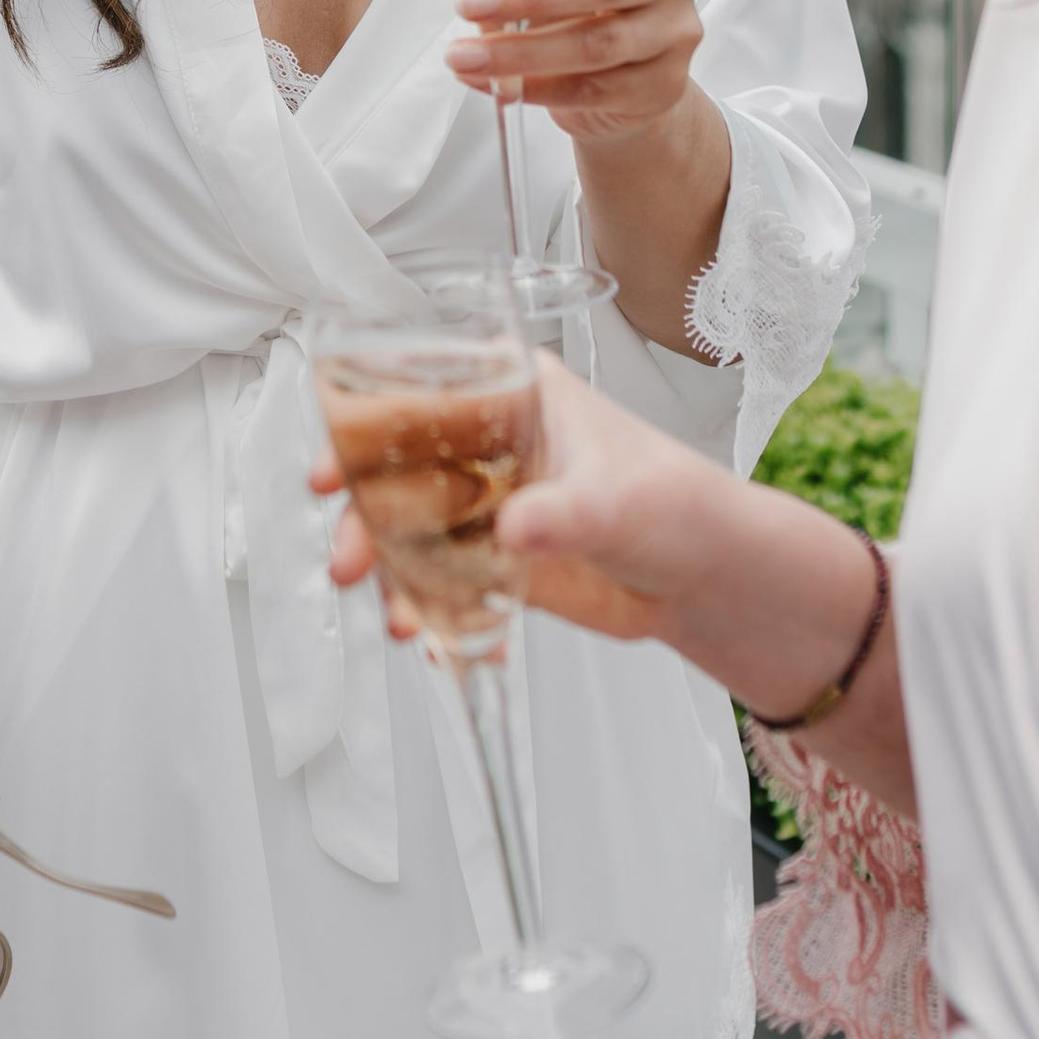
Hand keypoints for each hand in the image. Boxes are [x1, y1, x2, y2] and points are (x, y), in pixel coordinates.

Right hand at [321, 353, 702, 643]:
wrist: (705, 577)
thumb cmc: (677, 505)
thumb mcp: (616, 502)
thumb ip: (564, 513)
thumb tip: (517, 526)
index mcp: (514, 395)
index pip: (419, 398)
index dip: (361, 432)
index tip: (333, 473)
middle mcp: (488, 445)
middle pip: (398, 472)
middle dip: (367, 521)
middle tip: (352, 564)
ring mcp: (487, 504)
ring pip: (411, 532)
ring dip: (391, 576)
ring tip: (401, 622)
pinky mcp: (493, 559)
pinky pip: (440, 583)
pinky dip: (432, 614)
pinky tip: (443, 643)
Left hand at [402, 0, 704, 145]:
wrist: (626, 82)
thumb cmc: (577, 2)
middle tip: (465, 2)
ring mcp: (671, 32)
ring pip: (596, 45)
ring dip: (521, 53)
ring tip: (460, 56)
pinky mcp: (661, 86)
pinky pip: (594, 90)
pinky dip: (538, 89)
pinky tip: (493, 86)